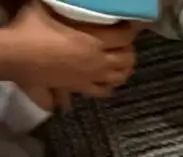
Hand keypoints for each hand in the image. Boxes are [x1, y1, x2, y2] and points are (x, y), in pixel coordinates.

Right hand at [0, 2, 137, 97]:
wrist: (15, 55)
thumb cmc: (30, 28)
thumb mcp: (48, 7)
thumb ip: (66, 5)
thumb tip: (72, 1)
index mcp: (94, 40)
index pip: (124, 36)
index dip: (133, 28)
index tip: (137, 23)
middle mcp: (98, 61)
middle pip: (127, 59)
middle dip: (131, 50)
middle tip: (127, 43)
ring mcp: (90, 77)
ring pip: (119, 77)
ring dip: (124, 69)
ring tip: (123, 62)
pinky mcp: (80, 87)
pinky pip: (103, 91)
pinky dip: (110, 86)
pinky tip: (109, 82)